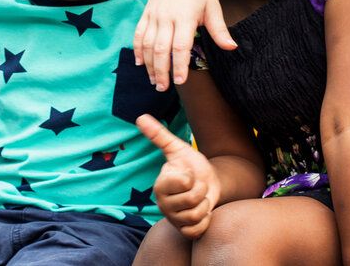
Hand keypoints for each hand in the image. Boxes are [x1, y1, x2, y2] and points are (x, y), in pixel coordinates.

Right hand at [133, 0, 233, 91]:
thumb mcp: (213, 7)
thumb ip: (219, 30)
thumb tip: (232, 48)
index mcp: (186, 17)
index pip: (180, 47)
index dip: (179, 65)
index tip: (180, 82)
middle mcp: (167, 17)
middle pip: (160, 49)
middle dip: (161, 71)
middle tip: (163, 88)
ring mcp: (155, 14)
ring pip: (147, 44)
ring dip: (149, 64)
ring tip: (154, 80)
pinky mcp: (147, 12)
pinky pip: (138, 33)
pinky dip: (137, 49)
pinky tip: (140, 63)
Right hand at [137, 114, 219, 238]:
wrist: (209, 183)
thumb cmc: (191, 165)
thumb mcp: (178, 149)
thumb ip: (159, 135)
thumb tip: (140, 117)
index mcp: (160, 186)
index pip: (182, 183)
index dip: (191, 178)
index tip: (188, 174)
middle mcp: (163, 205)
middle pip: (191, 201)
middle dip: (201, 191)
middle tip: (197, 187)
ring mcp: (174, 219)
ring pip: (195, 216)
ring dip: (204, 206)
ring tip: (200, 199)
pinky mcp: (184, 231)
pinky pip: (196, 231)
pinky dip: (205, 222)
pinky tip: (203, 213)